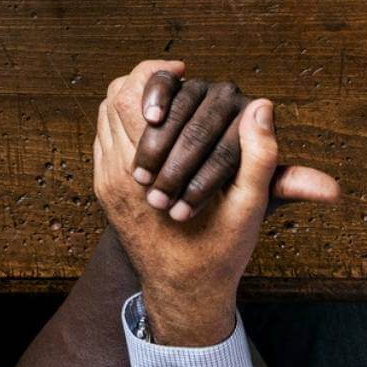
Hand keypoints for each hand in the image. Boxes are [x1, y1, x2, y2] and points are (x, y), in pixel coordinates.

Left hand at [91, 63, 332, 345]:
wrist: (183, 294)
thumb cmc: (218, 254)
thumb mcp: (248, 209)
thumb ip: (259, 158)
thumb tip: (263, 106)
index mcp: (141, 175)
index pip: (130, 97)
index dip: (155, 75)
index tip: (185, 72)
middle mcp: (113, 174)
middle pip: (112, 99)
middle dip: (145, 82)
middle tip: (180, 80)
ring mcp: (104, 182)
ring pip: (105, 116)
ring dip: (136, 101)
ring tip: (173, 102)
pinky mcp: (104, 190)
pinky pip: (105, 138)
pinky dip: (128, 122)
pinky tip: (161, 128)